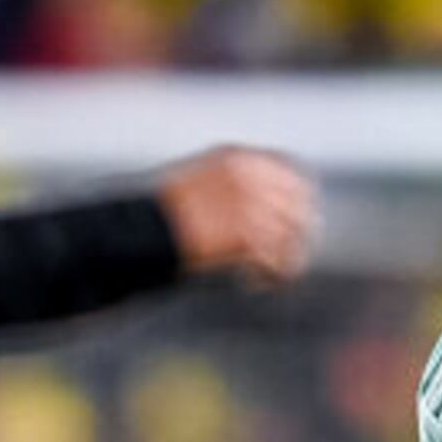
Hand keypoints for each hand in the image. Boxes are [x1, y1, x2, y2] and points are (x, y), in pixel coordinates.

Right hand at [158, 148, 318, 285]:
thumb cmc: (162, 214)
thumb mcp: (201, 183)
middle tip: (288, 256)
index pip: (292, 172)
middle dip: (297, 233)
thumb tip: (268, 208)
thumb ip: (236, 186)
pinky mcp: (247, 235)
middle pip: (299, 206)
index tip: (300, 218)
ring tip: (270, 275)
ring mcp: (250, 204)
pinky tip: (254, 282)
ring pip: (293, 237)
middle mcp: (249, 177)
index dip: (301, 198)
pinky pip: (277, 261)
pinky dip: (271, 276)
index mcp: (238, 159)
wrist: (140, 229)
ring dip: (286, 260)